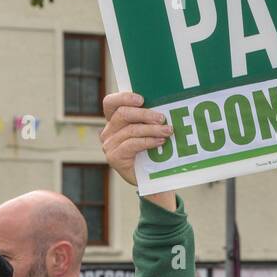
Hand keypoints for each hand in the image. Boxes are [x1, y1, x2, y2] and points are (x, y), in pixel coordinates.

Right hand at [100, 91, 175, 209]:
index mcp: (115, 121)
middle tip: (162, 117)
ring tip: (167, 131)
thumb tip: (165, 105)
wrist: (151, 178)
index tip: (141, 99)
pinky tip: (160, 141)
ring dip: (152, 129)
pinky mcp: (114, 157)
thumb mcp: (149, 130)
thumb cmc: (151, 151)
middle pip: (122, 114)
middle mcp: (108, 131)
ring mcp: (109, 145)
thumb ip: (149, 118)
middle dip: (144, 114)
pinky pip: (132, 144)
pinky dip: (148, 141)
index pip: (111, 103)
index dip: (124, 98)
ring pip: (130, 130)